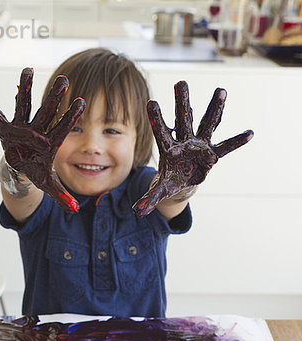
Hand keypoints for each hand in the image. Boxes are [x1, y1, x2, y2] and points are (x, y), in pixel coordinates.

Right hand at [0, 68, 84, 212]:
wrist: (23, 168)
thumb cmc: (37, 172)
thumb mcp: (49, 185)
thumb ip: (62, 196)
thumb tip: (75, 210)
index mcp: (50, 142)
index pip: (63, 128)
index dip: (71, 116)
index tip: (82, 102)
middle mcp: (37, 130)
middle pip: (47, 112)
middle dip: (54, 97)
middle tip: (64, 80)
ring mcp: (22, 127)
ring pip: (24, 105)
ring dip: (25, 88)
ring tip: (28, 69)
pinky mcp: (6, 128)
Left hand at [133, 81, 253, 216]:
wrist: (182, 182)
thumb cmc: (169, 181)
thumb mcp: (159, 191)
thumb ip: (149, 199)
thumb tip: (137, 212)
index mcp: (168, 149)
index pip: (161, 133)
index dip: (157, 119)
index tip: (152, 102)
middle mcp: (184, 142)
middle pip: (182, 120)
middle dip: (182, 103)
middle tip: (181, 82)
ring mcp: (199, 145)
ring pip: (206, 124)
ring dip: (214, 109)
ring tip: (221, 90)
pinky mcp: (212, 154)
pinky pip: (226, 147)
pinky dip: (236, 142)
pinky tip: (250, 133)